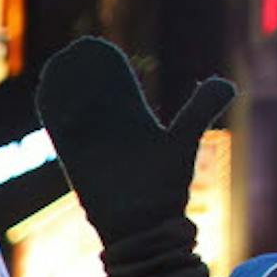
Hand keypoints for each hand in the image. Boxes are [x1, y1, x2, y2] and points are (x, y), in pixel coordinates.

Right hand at [34, 37, 233, 244]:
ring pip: (73, 110)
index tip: (96, 48)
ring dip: (65, 89)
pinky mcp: (75, 162)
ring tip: (59, 64)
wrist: (143, 227)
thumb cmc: (166, 190)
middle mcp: (111, 134)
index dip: (106, 70)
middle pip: (92, 96)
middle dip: (83, 75)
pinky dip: (52, 110)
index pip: (117, 90)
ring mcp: (92, 147)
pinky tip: (47, 89)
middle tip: (76, 50)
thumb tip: (229, 83)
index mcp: (136, 126)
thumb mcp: (183, 142)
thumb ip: (200, 111)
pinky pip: (60, 131)